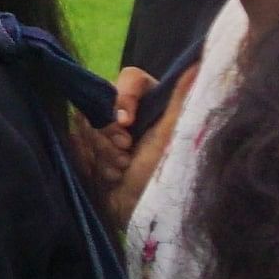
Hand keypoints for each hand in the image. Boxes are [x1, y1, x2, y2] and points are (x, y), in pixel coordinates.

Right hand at [74, 63, 191, 225]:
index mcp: (153, 105)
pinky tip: (105, 175)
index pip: (129, 78)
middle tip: (125, 153)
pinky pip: (76, 142)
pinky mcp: (89, 149)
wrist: (139, 216)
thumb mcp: (171, 135)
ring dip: (103, 152)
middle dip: (110, 132)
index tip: (127, 123)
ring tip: (119, 171)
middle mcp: (129, 114)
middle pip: (103, 102)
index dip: (123, 98)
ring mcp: (107, 132)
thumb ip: (180, 97)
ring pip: (87, 123)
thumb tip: (202, 61)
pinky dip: (91, 161)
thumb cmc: (161, 175)